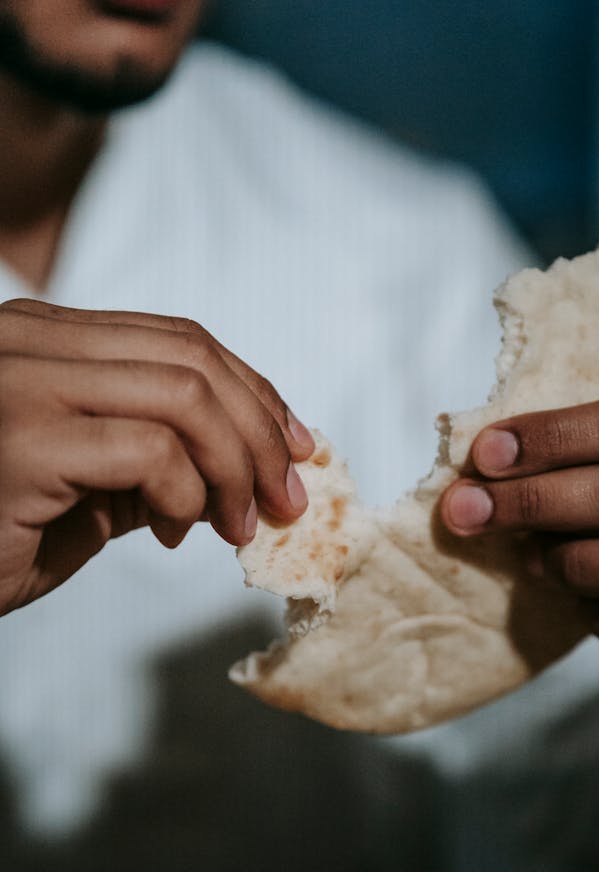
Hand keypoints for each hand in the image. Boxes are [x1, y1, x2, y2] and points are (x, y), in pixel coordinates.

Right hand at [0, 298, 314, 615]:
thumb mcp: (95, 486)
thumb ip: (161, 460)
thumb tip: (257, 463)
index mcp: (44, 336)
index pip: (180, 340)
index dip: (255, 391)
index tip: (297, 448)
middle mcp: (27, 338)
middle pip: (192, 358)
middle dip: (262, 432)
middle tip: (286, 499)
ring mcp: (21, 381)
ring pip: (183, 397)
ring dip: (235, 469)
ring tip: (237, 525)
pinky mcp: (23, 438)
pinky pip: (151, 451)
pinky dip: (187, 497)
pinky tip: (172, 534)